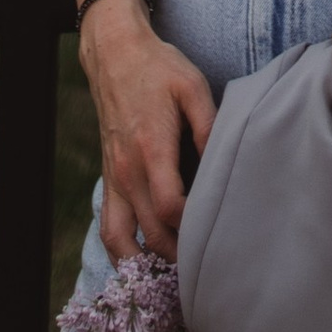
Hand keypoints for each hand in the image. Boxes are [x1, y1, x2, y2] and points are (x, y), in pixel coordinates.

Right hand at [80, 0, 216, 265]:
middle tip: (209, 265)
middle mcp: (128, 171)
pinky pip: (109, 230)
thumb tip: (223, 163)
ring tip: (175, 276)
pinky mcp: (108, 181)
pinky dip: (123, 254)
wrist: (115, 55)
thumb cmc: (159, 69)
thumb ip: (208, 127)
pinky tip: (147, 264)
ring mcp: (113, 179)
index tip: (218, 227)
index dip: (193, 226)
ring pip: (121, 244)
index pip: (169, 208)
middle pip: (150, 235)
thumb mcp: (192, 86)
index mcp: (151, 148)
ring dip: (146, 266)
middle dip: (178, 256)